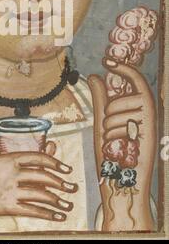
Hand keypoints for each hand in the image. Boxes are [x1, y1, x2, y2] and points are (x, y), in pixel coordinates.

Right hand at [0, 148, 76, 234]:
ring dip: (58, 200)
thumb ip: (9, 165)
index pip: (37, 157)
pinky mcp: (4, 207)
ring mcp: (8, 189)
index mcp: (5, 158)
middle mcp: (10, 172)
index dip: (55, 162)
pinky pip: (32, 210)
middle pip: (43, 175)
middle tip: (73, 187)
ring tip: (68, 204)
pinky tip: (57, 216)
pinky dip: (48, 213)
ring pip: (41, 193)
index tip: (66, 168)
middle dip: (61, 182)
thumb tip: (21, 168)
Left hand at [88, 58, 155, 230]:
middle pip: (119, 99)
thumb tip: (95, 76)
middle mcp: (148, 113)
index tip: (106, 61)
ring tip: (115, 144)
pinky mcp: (147, 137)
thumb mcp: (103, 121)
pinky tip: (118, 151)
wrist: (121, 183)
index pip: (136, 79)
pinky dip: (112, 139)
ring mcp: (149, 125)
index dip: (124, 68)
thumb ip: (100, 99)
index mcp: (140, 108)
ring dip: (108, 129)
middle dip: (107, 115)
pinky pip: (120, 126)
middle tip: (111, 134)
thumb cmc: (113, 153)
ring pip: (117, 113)